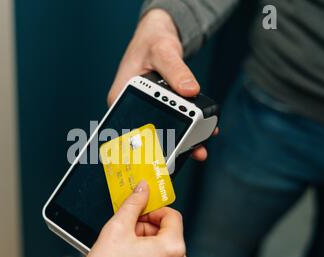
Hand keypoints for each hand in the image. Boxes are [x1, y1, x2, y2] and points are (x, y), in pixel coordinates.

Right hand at [69, 180, 189, 256]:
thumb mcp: (116, 228)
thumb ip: (134, 203)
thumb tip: (143, 188)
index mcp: (172, 249)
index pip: (172, 214)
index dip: (152, 209)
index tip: (138, 211)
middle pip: (167, 232)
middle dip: (146, 228)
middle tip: (125, 233)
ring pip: (163, 248)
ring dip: (145, 243)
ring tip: (123, 250)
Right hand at [108, 9, 216, 160]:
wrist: (158, 36)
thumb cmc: (153, 41)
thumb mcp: (164, 51)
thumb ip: (176, 70)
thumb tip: (191, 90)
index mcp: (121, 96)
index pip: (129, 126)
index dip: (145, 143)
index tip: (163, 152)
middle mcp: (131, 107)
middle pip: (147, 134)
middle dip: (169, 146)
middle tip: (190, 153)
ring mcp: (146, 109)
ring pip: (162, 131)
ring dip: (181, 141)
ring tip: (200, 150)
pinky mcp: (159, 109)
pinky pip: (172, 122)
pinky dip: (186, 129)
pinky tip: (202, 135)